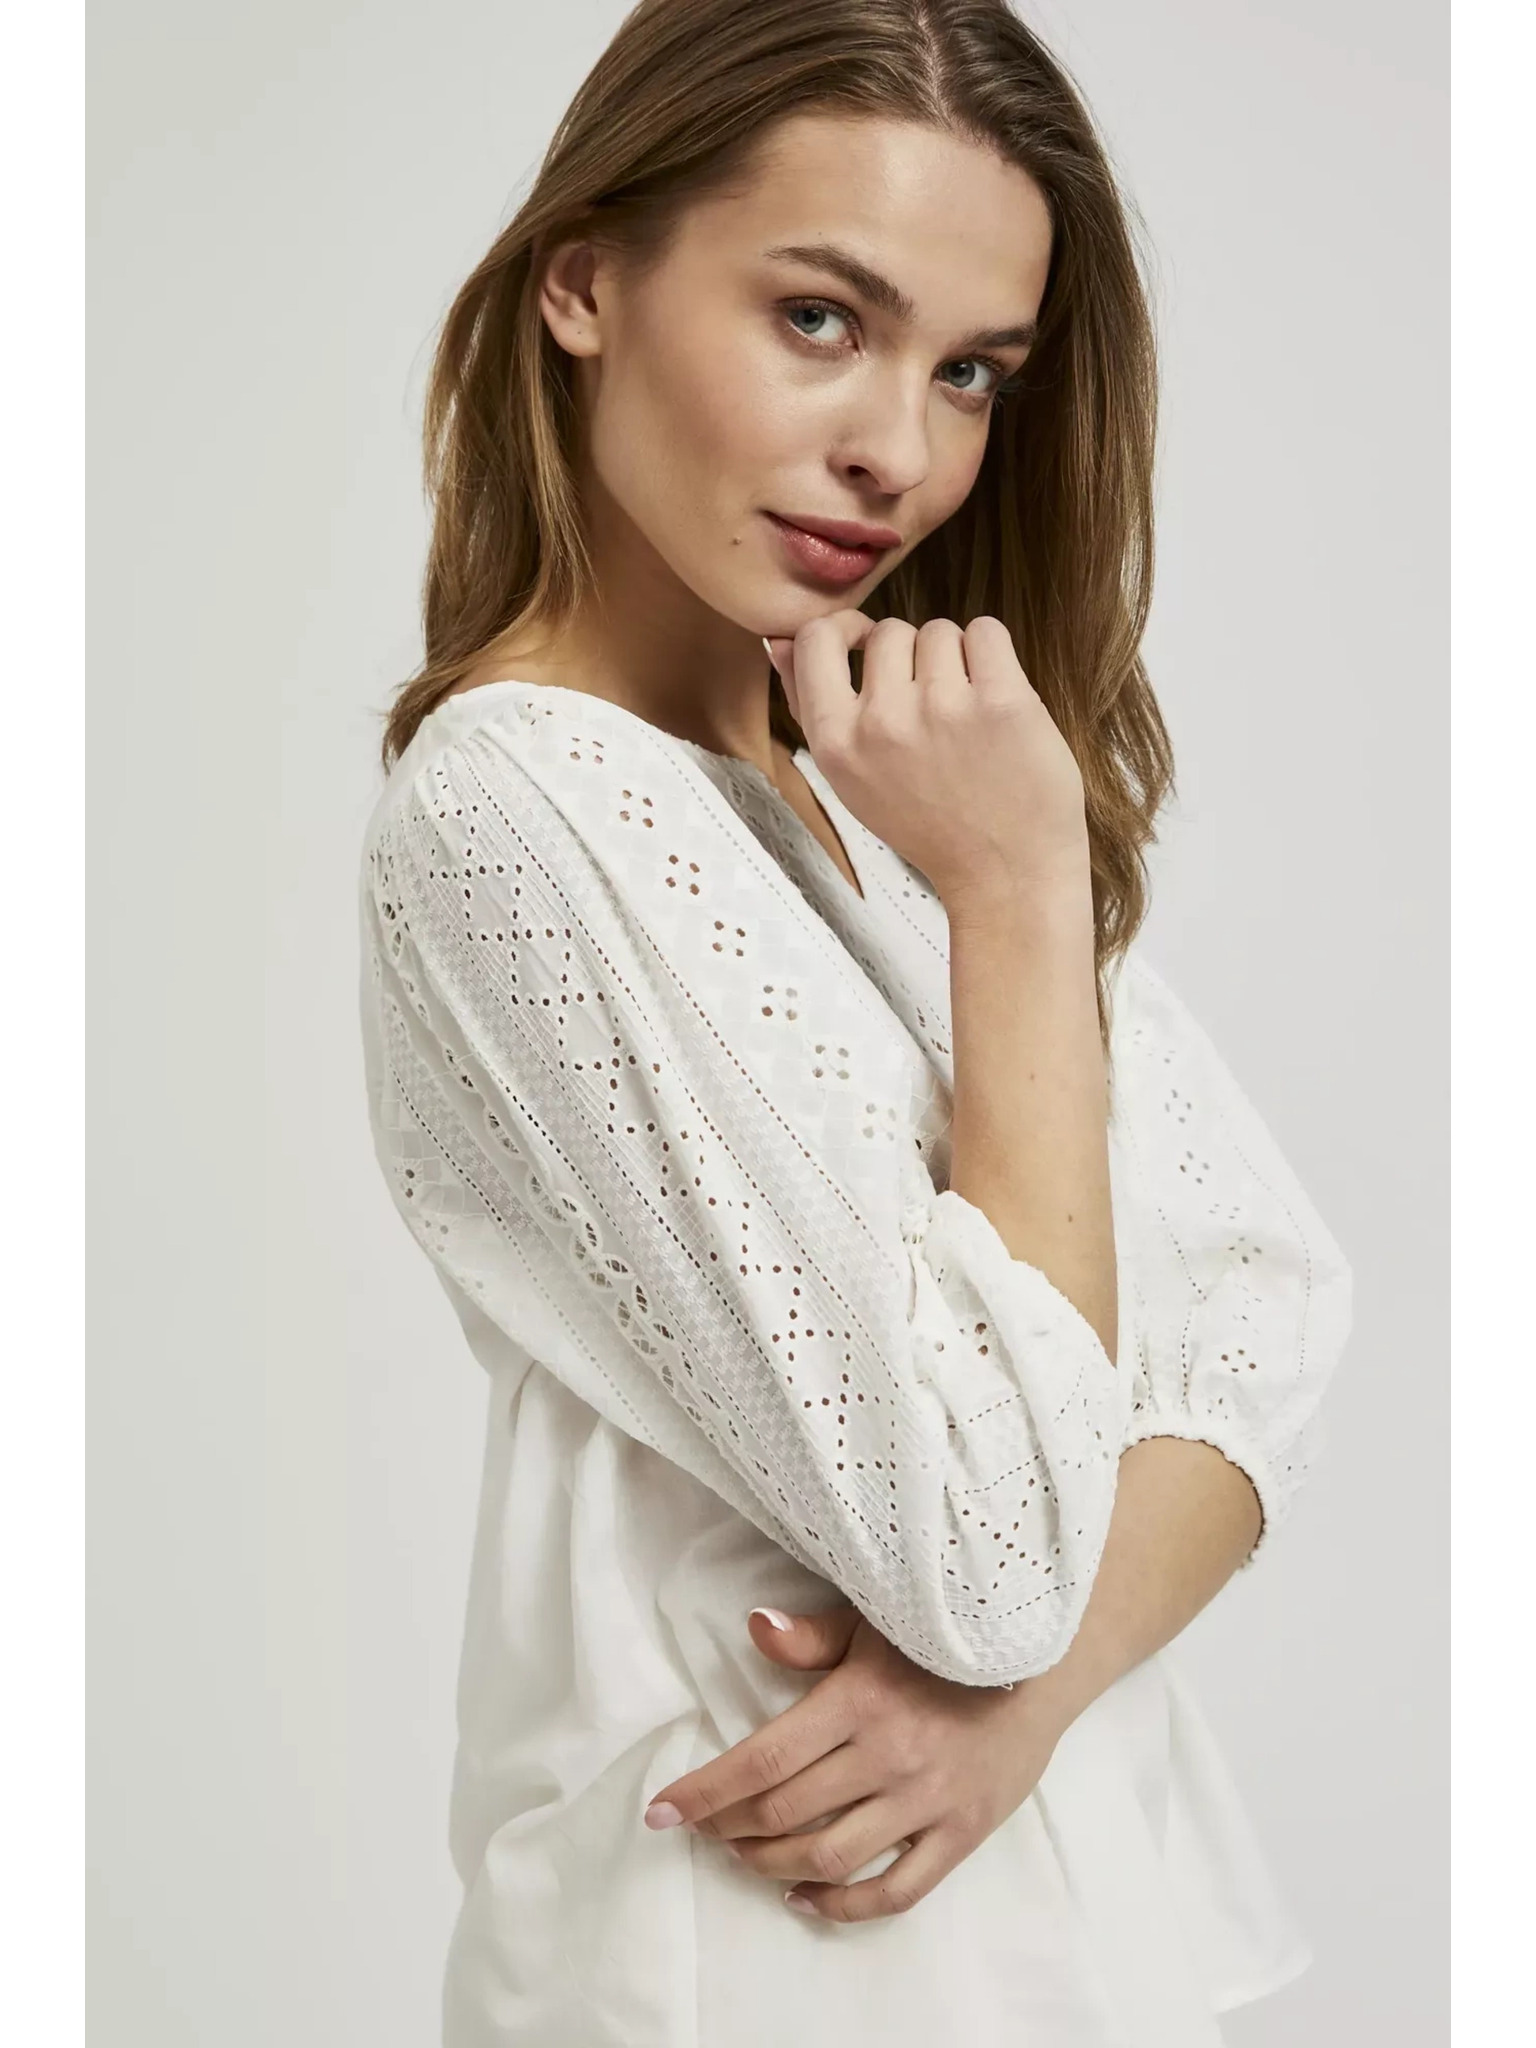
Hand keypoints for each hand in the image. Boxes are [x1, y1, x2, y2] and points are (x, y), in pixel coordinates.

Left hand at [643, 1604, 1071, 1923]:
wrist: (1044, 1659)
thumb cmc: (945, 1636)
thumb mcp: (876, 1621)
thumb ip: (813, 1637)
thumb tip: (754, 1629)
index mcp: (858, 1700)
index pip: (762, 1759)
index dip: (706, 1791)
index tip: (662, 1810)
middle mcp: (888, 1756)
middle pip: (785, 1813)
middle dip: (728, 1827)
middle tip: (703, 1826)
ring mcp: (926, 1802)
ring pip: (830, 1856)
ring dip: (772, 1864)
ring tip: (744, 1855)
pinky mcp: (960, 1833)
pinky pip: (894, 1891)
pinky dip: (842, 1906)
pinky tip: (805, 1896)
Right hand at [765, 610, 1089, 901]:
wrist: (1006, 876)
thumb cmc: (930, 826)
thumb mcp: (852, 780)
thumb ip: (811, 707)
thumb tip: (779, 640)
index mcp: (836, 744)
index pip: (814, 639)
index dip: (844, 629)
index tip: (866, 645)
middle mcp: (882, 723)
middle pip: (889, 631)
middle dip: (912, 656)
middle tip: (933, 708)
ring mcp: (942, 708)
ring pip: (940, 630)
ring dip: (956, 659)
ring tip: (967, 711)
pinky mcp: (1000, 700)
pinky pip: (985, 631)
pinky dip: (993, 656)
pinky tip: (996, 699)